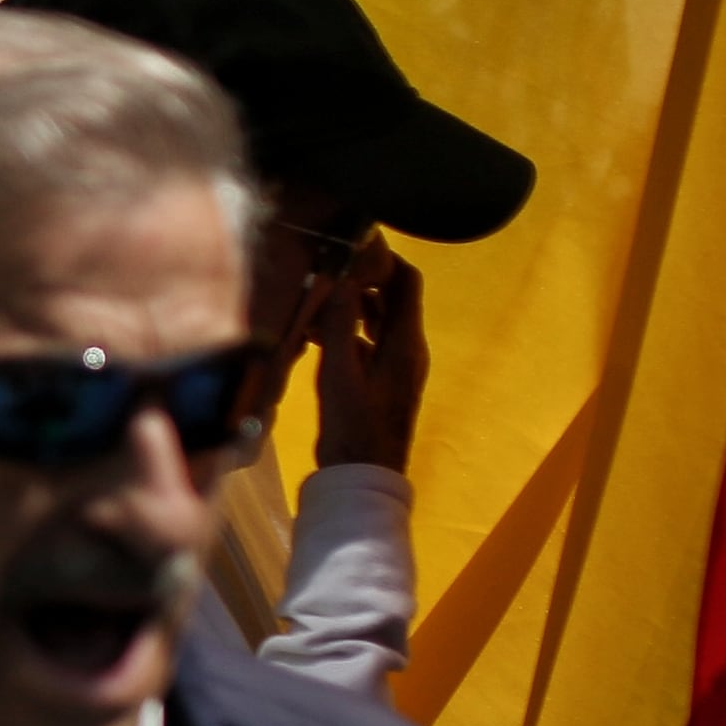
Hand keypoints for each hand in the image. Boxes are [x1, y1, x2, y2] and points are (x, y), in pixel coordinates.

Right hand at [306, 245, 428, 473]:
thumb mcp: (339, 372)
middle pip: (394, 298)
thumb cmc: (353, 425)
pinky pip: (372, 342)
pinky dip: (350, 331)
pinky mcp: (385, 380)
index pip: (407, 281)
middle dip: (364, 280)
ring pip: (381, 320)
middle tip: (326, 271)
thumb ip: (339, 324)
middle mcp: (409, 348)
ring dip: (354, 307)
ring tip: (316, 301)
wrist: (363, 476)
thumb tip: (340, 276)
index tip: (349, 248)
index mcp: (406, 342)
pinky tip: (317, 336)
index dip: (384, 258)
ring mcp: (399, 365)